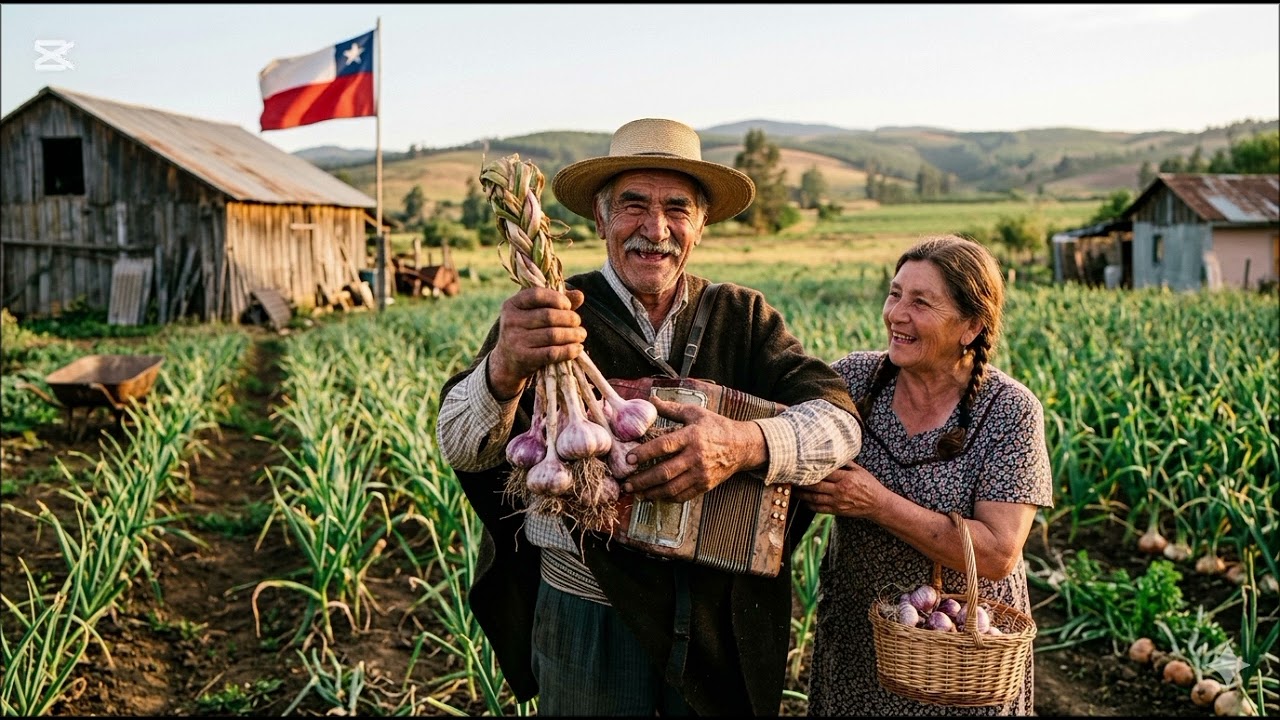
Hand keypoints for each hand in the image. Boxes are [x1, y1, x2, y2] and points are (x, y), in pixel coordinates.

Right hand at [487, 287, 585, 399]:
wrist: (507, 362)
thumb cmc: (526, 332)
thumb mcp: (533, 314)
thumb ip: (555, 303)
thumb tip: (579, 295)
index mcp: (512, 305)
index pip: (536, 294)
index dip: (557, 298)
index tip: (568, 306)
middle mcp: (510, 321)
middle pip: (549, 316)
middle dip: (570, 319)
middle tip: (578, 323)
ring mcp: (515, 340)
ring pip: (553, 335)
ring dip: (573, 334)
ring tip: (581, 335)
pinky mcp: (523, 358)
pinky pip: (552, 352)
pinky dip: (569, 350)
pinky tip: (577, 348)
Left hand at [621, 396, 765, 502]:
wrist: (741, 446)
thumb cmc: (716, 427)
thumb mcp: (695, 413)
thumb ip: (671, 409)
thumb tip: (651, 400)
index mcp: (691, 436)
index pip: (664, 446)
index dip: (644, 453)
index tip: (629, 459)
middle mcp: (695, 456)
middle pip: (664, 472)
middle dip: (642, 480)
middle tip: (626, 483)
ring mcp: (701, 473)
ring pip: (671, 488)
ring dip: (651, 492)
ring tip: (637, 493)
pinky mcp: (705, 485)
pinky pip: (682, 495)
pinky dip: (666, 498)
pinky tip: (654, 496)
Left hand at [792, 462, 882, 517]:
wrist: (877, 504)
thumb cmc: (869, 485)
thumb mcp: (860, 470)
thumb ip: (846, 463)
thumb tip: (833, 453)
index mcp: (846, 478)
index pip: (824, 472)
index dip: (811, 469)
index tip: (800, 465)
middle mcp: (840, 490)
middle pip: (816, 485)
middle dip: (802, 481)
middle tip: (791, 477)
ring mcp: (837, 501)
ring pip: (815, 498)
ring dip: (802, 494)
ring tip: (793, 489)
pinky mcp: (837, 511)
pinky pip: (819, 509)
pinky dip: (809, 505)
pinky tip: (802, 501)